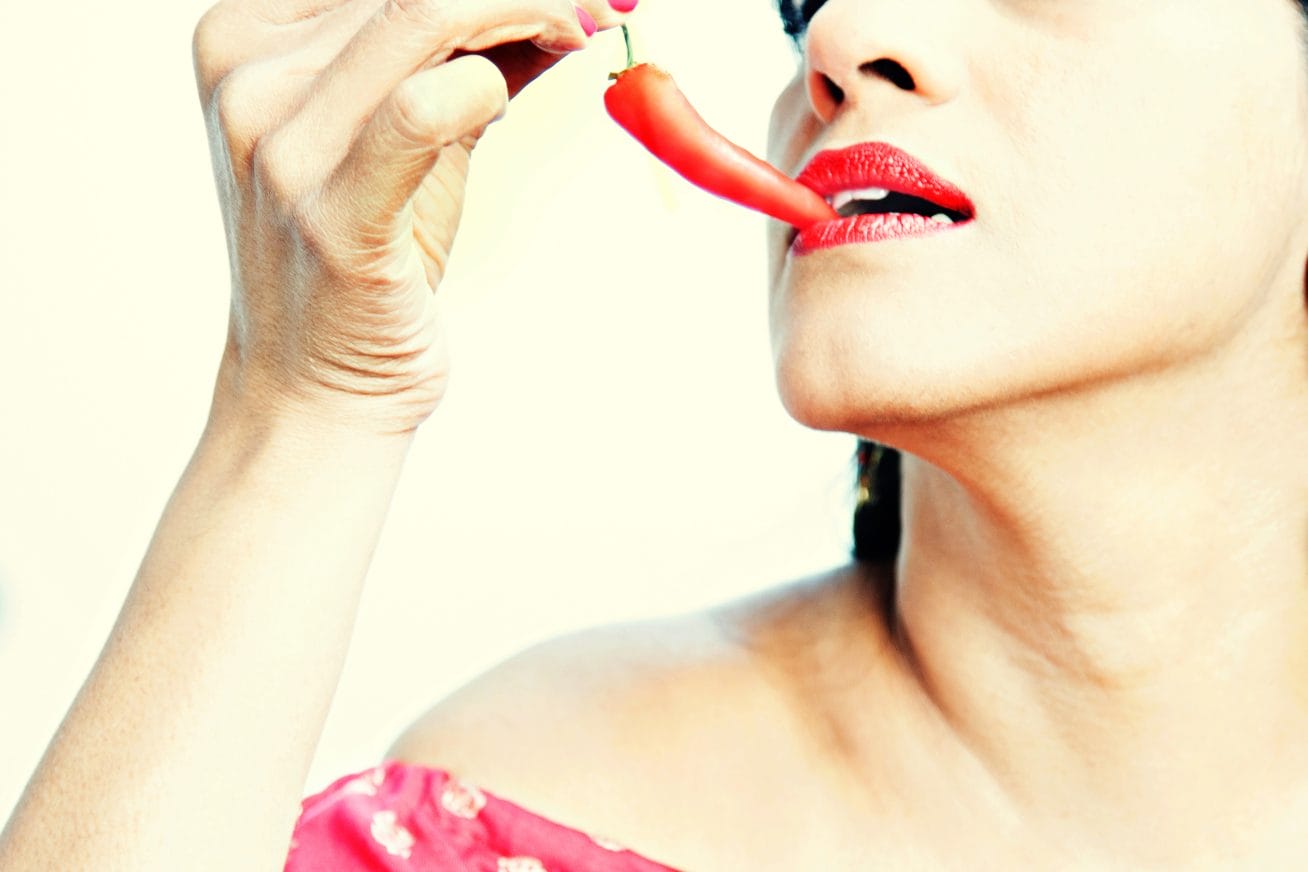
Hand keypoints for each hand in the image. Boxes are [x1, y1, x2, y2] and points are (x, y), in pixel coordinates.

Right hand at [192, 0, 630, 435]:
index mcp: (243, 36)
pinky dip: (494, 82)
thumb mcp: (404, 137)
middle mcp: (246, 73)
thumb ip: (461, 57)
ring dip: (534, 9)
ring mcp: (279, 140)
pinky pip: (427, 104)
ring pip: (428, 13)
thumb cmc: (363, 264)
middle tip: (601, 4)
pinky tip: (528, 81)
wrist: (315, 384)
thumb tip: (555, 3)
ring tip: (586, 28)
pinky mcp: (332, 207)